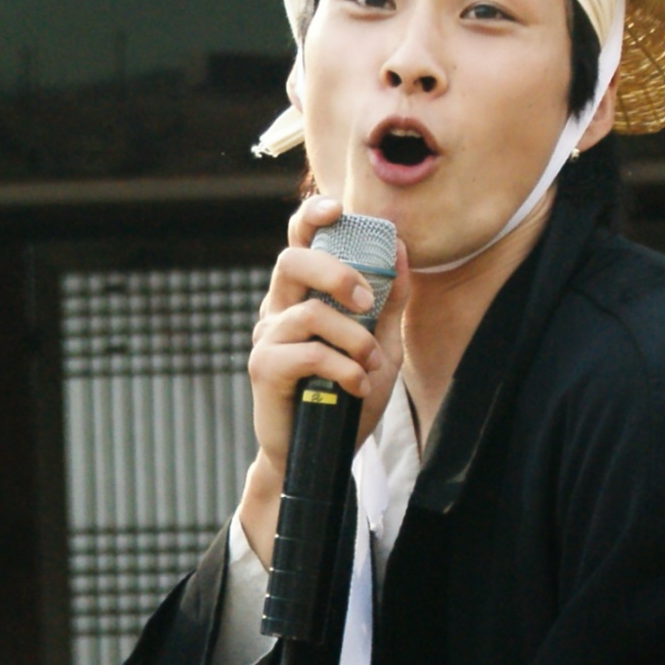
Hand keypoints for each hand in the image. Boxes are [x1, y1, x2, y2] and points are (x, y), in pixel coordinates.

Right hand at [241, 196, 400, 558]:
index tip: (337, 210)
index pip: (297, 242)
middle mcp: (278, 309)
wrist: (322, 454)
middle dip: (335, 273)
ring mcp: (267, 338)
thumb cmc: (346, 396)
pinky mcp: (263, 369)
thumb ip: (390, 301)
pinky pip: (307, 353)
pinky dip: (342, 368)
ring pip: (309, 314)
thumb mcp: (381, 345)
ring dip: (353, 338)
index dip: (310, 217)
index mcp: (302, 296)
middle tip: (364, 299)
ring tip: (369, 366)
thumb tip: (401, 249)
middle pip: (291, 262)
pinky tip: (355, 387)